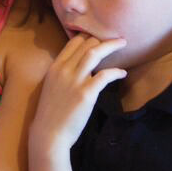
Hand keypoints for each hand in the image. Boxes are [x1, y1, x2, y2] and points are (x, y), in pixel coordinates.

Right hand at [29, 34, 127, 156]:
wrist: (48, 133)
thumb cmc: (50, 114)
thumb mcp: (52, 87)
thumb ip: (63, 75)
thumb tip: (79, 68)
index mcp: (54, 67)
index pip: (72, 43)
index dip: (88, 36)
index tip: (99, 37)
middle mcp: (63, 70)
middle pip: (85, 44)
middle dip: (102, 39)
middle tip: (114, 39)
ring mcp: (75, 81)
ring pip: (94, 53)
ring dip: (110, 46)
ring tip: (122, 43)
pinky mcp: (86, 93)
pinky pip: (105, 75)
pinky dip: (116, 72)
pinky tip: (122, 72)